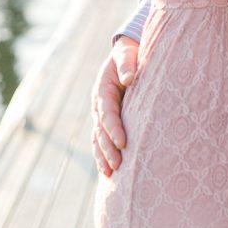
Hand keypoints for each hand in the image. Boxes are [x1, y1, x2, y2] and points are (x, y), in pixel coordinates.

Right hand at [90, 36, 139, 175]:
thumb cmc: (128, 55)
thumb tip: (129, 79)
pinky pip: (101, 140)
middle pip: (100, 130)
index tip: (123, 142)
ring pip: (98, 139)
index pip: (107, 112)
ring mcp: (101, 114)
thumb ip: (127, 65)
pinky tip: (108, 171)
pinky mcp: (107, 121)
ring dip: (103, 156)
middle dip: (108, 149)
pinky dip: (103, 155)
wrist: (125, 55)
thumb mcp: (126, 54)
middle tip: (118, 165)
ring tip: (110, 173)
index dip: (113, 128)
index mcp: (102, 89)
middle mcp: (99, 104)